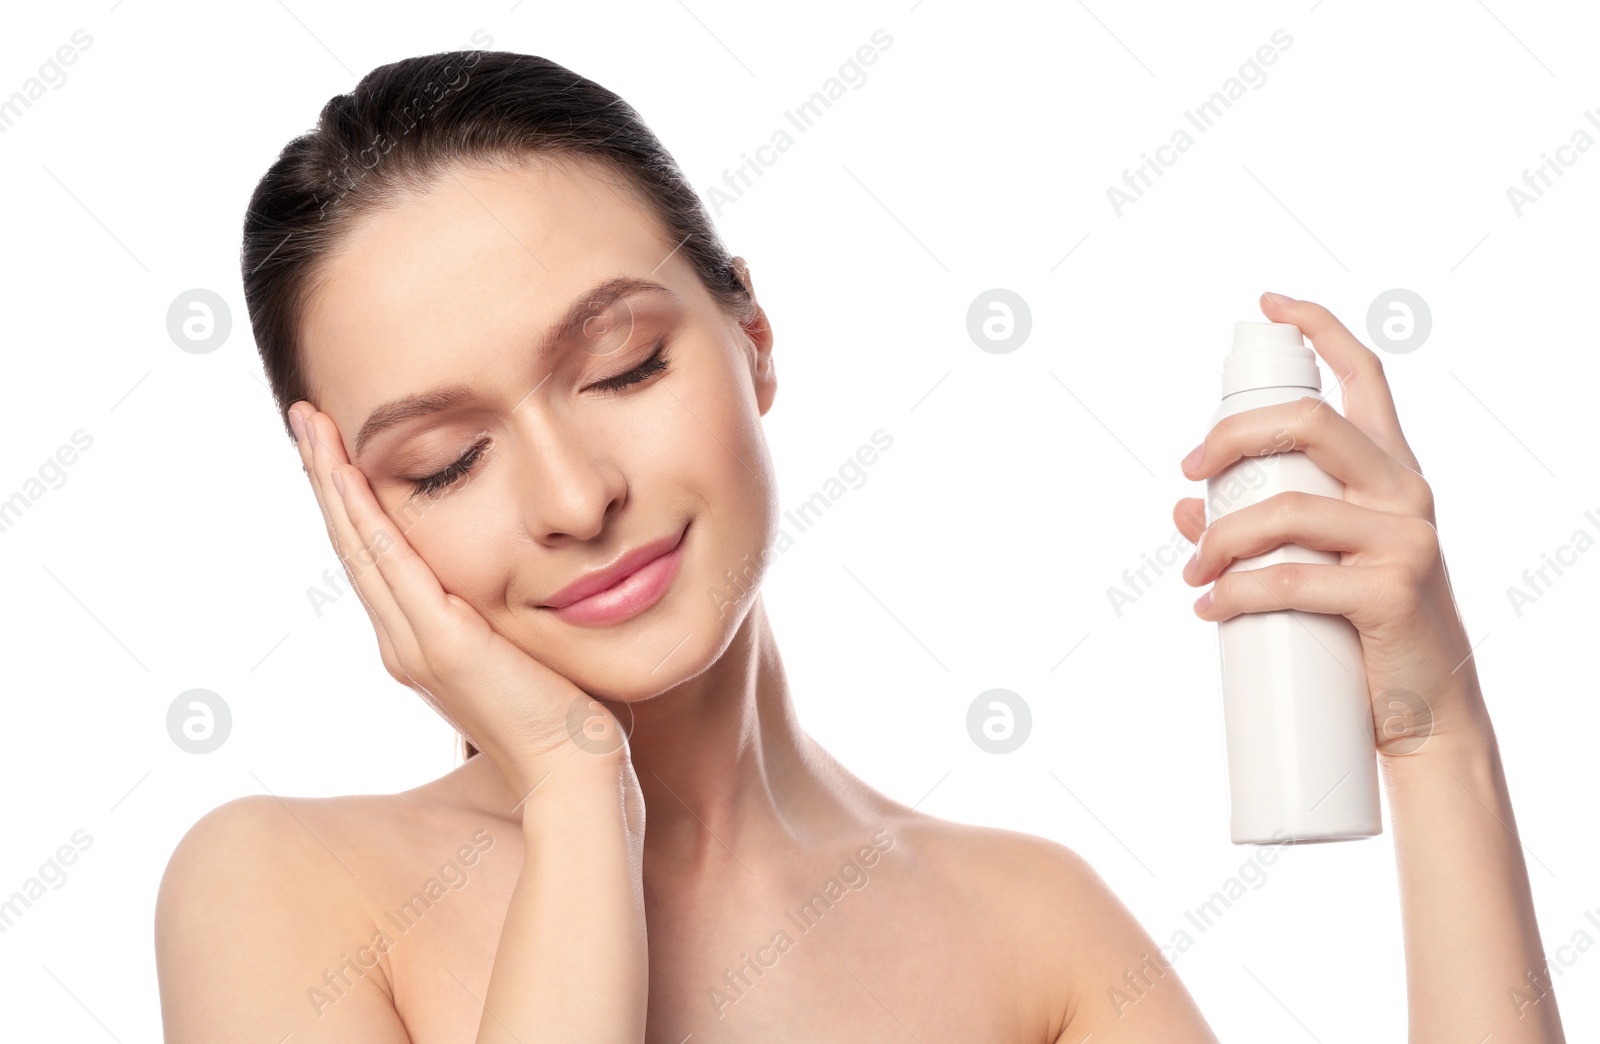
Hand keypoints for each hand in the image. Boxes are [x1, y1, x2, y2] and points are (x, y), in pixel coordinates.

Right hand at [288, 401, 630, 801]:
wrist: (572, 771)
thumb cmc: (562, 715)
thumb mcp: (522, 648)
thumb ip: (501, 618)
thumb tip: (512, 583)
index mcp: (421, 642)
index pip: (375, 558)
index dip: (350, 502)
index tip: (337, 447)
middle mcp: (403, 642)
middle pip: (352, 544)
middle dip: (327, 477)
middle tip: (305, 417)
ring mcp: (415, 645)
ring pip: (359, 546)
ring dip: (332, 482)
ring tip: (311, 426)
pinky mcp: (442, 645)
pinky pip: (391, 565)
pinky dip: (363, 515)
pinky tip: (348, 472)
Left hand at [1173, 292, 1489, 758]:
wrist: (1422, 717)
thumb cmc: (1364, 632)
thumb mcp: (1316, 566)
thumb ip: (1259, 528)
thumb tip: (1180, 512)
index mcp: (1390, 473)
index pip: (1366, 377)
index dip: (1321, 329)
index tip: (1270, 303)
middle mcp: (1406, 491)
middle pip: (1311, 422)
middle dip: (1233, 435)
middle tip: (1188, 469)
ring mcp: (1406, 537)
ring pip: (1287, 507)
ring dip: (1220, 538)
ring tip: (1192, 570)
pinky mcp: (1393, 589)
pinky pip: (1291, 578)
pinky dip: (1237, 592)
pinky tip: (1210, 606)